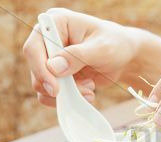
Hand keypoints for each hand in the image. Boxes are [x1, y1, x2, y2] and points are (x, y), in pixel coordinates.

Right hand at [23, 8, 139, 105]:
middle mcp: (49, 40)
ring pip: (42, 84)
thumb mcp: (102, 49)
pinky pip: (52, 93)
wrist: (125, 57)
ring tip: (89, 89)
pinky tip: (88, 92)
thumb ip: (78, 56)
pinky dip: (68, 98)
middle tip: (82, 91)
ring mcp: (52, 59)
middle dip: (57, 86)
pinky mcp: (58, 75)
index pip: (34, 48)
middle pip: (36, 69)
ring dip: (66, 94)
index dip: (40, 69)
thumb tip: (54, 67)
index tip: (55, 88)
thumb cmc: (116, 45)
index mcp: (56, 24)